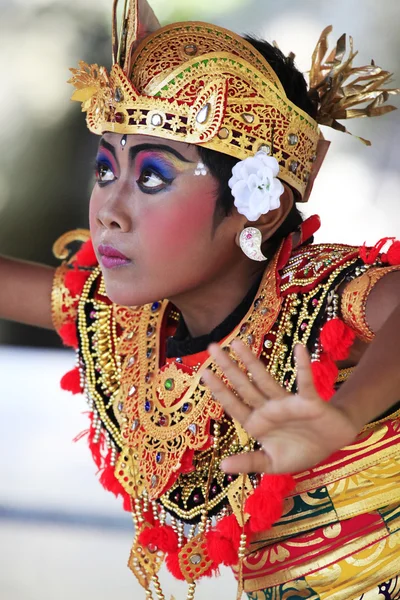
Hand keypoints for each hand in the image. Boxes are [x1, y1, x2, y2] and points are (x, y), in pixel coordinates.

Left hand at [201, 341, 358, 474]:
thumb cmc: (300, 451)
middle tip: (212, 346)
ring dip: (251, 362)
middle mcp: (268, 409)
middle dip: (228, 368)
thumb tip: (222, 467)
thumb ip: (250, 463)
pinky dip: (304, 366)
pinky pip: (305, 382)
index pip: (233, 404)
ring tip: (237, 343)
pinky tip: (299, 349)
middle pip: (244, 386)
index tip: (203, 373)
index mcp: (257, 423)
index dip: (219, 390)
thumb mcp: (272, 463)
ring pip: (265, 379)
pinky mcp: (309, 401)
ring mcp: (287, 403)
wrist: (333, 445)